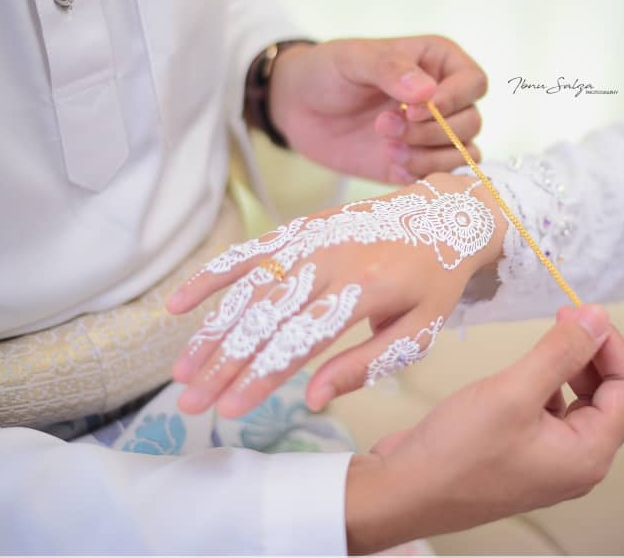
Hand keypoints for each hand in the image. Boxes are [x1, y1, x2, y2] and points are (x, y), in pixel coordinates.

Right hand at [167, 173, 506, 417]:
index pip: (301, 339)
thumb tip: (314, 399)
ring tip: (182, 371)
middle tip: (190, 402)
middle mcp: (333, 260)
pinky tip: (179, 304)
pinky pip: (249, 252)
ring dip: (210, 330)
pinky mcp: (301, 228)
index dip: (261, 376)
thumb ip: (365, 364)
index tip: (229, 409)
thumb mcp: (419, 330)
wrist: (444, 214)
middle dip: (223, 364)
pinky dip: (212, 276)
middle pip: (265, 318)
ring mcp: (312, 240)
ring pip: (249, 289)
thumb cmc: (433, 281)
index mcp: (367, 289)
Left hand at [268, 36, 485, 183]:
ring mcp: (433, 134)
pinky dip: (419, 174)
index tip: (409, 108)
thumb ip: (390, 69)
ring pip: (462, 153)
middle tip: (385, 127)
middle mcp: (444, 98)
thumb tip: (427, 93)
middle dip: (431, 132)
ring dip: (427, 156)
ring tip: (386, 147)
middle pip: (470, 122)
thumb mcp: (354, 59)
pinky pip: (441, 177)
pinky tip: (389, 163)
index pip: (474, 83)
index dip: (451, 100)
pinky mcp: (417, 163)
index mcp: (439, 63)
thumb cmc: (328, 71)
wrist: (296, 106)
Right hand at [344, 305, 623, 553]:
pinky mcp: (527, 454)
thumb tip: (599, 317)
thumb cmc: (455, 453)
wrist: (402, 491)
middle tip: (567, 320)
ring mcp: (553, 460)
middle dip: (599, 353)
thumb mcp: (513, 391)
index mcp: (590, 453)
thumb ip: (562, 351)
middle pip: (617, 396)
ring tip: (547, 340)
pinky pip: (558, 412)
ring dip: (576, 366)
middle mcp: (580, 462)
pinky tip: (525, 372)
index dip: (612, 343)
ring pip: (588, 402)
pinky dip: (551, 384)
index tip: (580, 313)